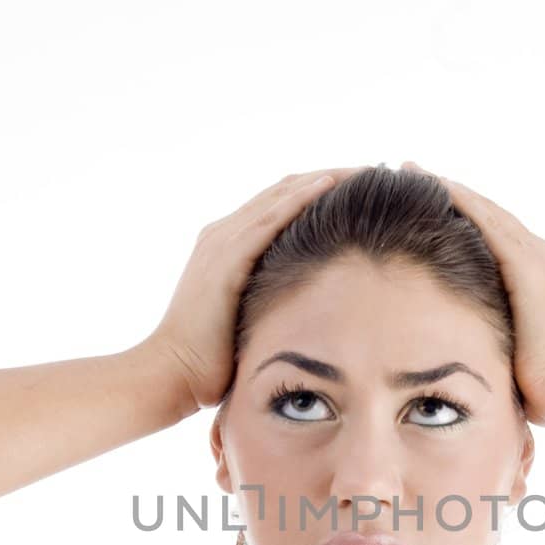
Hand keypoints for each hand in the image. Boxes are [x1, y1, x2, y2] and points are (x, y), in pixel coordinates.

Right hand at [147, 166, 368, 411]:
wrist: (171, 373)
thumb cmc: (209, 361)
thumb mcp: (246, 319)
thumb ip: (268, 302)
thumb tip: (306, 310)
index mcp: (226, 246)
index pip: (278, 205)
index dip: (318, 192)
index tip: (360, 190)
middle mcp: (222, 234)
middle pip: (284, 190)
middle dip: (329, 178)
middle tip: (373, 171)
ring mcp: (222, 243)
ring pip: (280, 196)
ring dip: (324, 179)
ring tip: (364, 171)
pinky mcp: (226, 260)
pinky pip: (269, 219)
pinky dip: (300, 199)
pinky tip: (331, 186)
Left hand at [401, 161, 544, 428]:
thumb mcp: (511, 349)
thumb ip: (491, 334)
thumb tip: (458, 347)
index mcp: (535, 275)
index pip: (491, 235)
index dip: (459, 214)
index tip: (425, 201)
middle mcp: (538, 256)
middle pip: (486, 214)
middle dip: (448, 192)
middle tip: (409, 172)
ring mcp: (535, 258)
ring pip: (484, 210)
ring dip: (447, 188)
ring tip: (410, 170)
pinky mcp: (528, 266)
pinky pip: (488, 223)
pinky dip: (460, 201)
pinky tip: (433, 185)